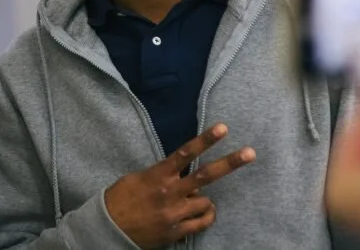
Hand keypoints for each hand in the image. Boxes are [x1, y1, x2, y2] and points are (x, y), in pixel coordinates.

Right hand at [104, 123, 255, 248]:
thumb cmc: (121, 198)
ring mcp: (176, 213)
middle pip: (206, 175)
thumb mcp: (137, 178)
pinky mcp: (177, 231)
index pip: (186, 153)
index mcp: (158, 175)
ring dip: (202, 199)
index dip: (205, 140)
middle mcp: (170, 192)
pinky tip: (203, 212)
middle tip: (250, 153)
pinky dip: (206, 215)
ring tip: (191, 200)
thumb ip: (161, 174)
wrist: (109, 228)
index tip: (223, 128)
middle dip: (230, 163)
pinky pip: (203, 222)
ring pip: (206, 201)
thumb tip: (181, 175)